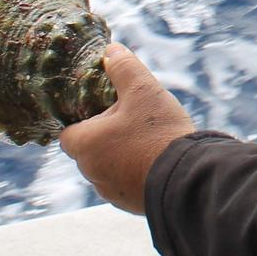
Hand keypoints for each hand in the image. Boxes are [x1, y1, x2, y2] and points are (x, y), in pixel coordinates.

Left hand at [59, 43, 195, 213]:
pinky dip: (137, 172)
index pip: (69, 132)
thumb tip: (110, 50)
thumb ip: (123, 67)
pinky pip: (126, 183)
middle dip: (107, 135)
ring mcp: (111, 192)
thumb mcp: (142, 89)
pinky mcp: (131, 205)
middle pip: (90, 149)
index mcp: (85, 145)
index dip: (86, 119)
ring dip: (122, 155)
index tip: (108, 111)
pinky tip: (158, 161)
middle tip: (136, 121)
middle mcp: (91, 172)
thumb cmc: (158, 133)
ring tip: (150, 141)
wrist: (187, 180)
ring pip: (108, 167)